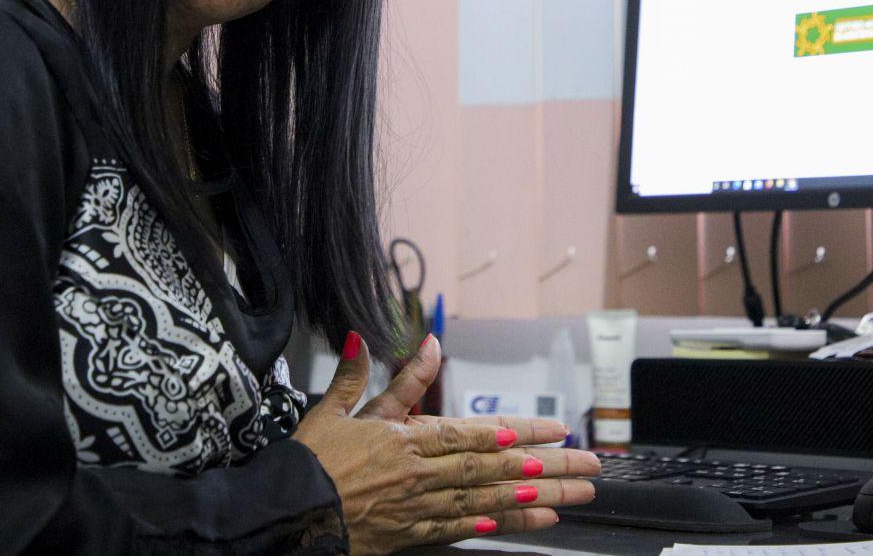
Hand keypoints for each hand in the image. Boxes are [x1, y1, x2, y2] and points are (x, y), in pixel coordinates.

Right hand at [293, 332, 598, 555]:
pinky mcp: (413, 534)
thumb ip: (368, 374)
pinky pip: (465, 528)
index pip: (474, 432)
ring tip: (575, 496)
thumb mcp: (335, 409)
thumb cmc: (309, 464)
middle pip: (495, 467)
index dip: (518, 431)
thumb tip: (397, 339)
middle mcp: (422, 473)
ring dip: (537, 499)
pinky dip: (500, 523)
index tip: (555, 430)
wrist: (283, 519)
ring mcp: (421, 507)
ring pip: (491, 499)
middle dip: (547, 466)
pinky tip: (530, 521)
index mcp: (405, 438)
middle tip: (589, 465)